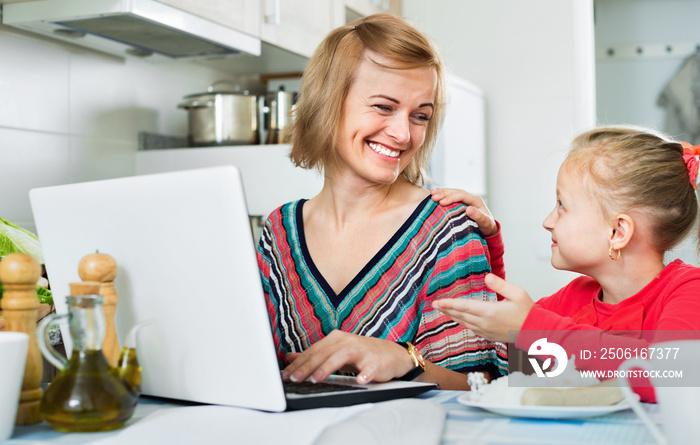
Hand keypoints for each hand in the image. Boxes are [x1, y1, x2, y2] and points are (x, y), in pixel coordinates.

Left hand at [281, 330, 414, 384]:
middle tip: (295, 378)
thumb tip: (290, 357)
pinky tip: (359, 380)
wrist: (392, 354)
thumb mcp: (335, 352)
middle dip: (308, 366)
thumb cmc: (362, 354)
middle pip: (324, 353)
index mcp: (335, 339)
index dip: (298, 363)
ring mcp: (362, 350)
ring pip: (342, 356)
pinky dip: (365, 373)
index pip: (312, 351)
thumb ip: (314, 355)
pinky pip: (370, 367)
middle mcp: (347, 341)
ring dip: (329, 367)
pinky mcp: (376, 361)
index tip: (284, 374)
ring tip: (317, 379)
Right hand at [430, 188, 496, 236]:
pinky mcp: (460, 202)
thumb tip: (468, 209)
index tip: (442, 203)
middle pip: (456, 192)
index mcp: (476, 200)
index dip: (451, 198)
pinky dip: (443, 194)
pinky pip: (451, 196)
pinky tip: (434, 193)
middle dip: (444, 194)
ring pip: (452, 192)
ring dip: (442, 192)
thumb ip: (478, 216)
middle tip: (433, 197)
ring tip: (431, 193)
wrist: (488, 227)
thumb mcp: (485, 222)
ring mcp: (465, 199)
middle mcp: (470, 197)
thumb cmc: (487, 226)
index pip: (462, 195)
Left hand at [432, 273, 532, 341]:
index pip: (464, 307)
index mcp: (490, 312)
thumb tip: (487, 276)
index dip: (449, 304)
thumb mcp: (517, 293)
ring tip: (443, 310)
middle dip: (446, 309)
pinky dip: (462, 323)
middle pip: (460, 315)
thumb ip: (500, 284)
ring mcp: (486, 331)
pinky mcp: (488, 335)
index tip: (437, 302)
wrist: (535, 332)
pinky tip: (459, 319)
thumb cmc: (528, 312)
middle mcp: (485, 323)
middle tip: (434, 305)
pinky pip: (471, 329)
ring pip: (464, 323)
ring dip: (453, 316)